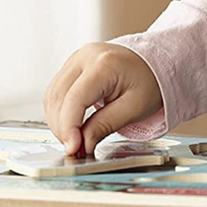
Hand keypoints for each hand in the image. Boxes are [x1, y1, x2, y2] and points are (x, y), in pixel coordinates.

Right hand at [42, 42, 163, 156]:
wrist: (154, 63)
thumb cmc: (149, 82)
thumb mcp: (134, 107)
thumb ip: (106, 125)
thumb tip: (82, 144)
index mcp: (105, 63)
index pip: (75, 98)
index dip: (69, 126)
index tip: (73, 148)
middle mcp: (85, 56)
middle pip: (59, 97)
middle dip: (62, 128)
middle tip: (75, 149)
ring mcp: (76, 59)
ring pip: (52, 95)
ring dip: (58, 121)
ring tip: (74, 139)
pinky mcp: (72, 66)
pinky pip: (56, 91)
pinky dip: (59, 111)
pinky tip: (71, 126)